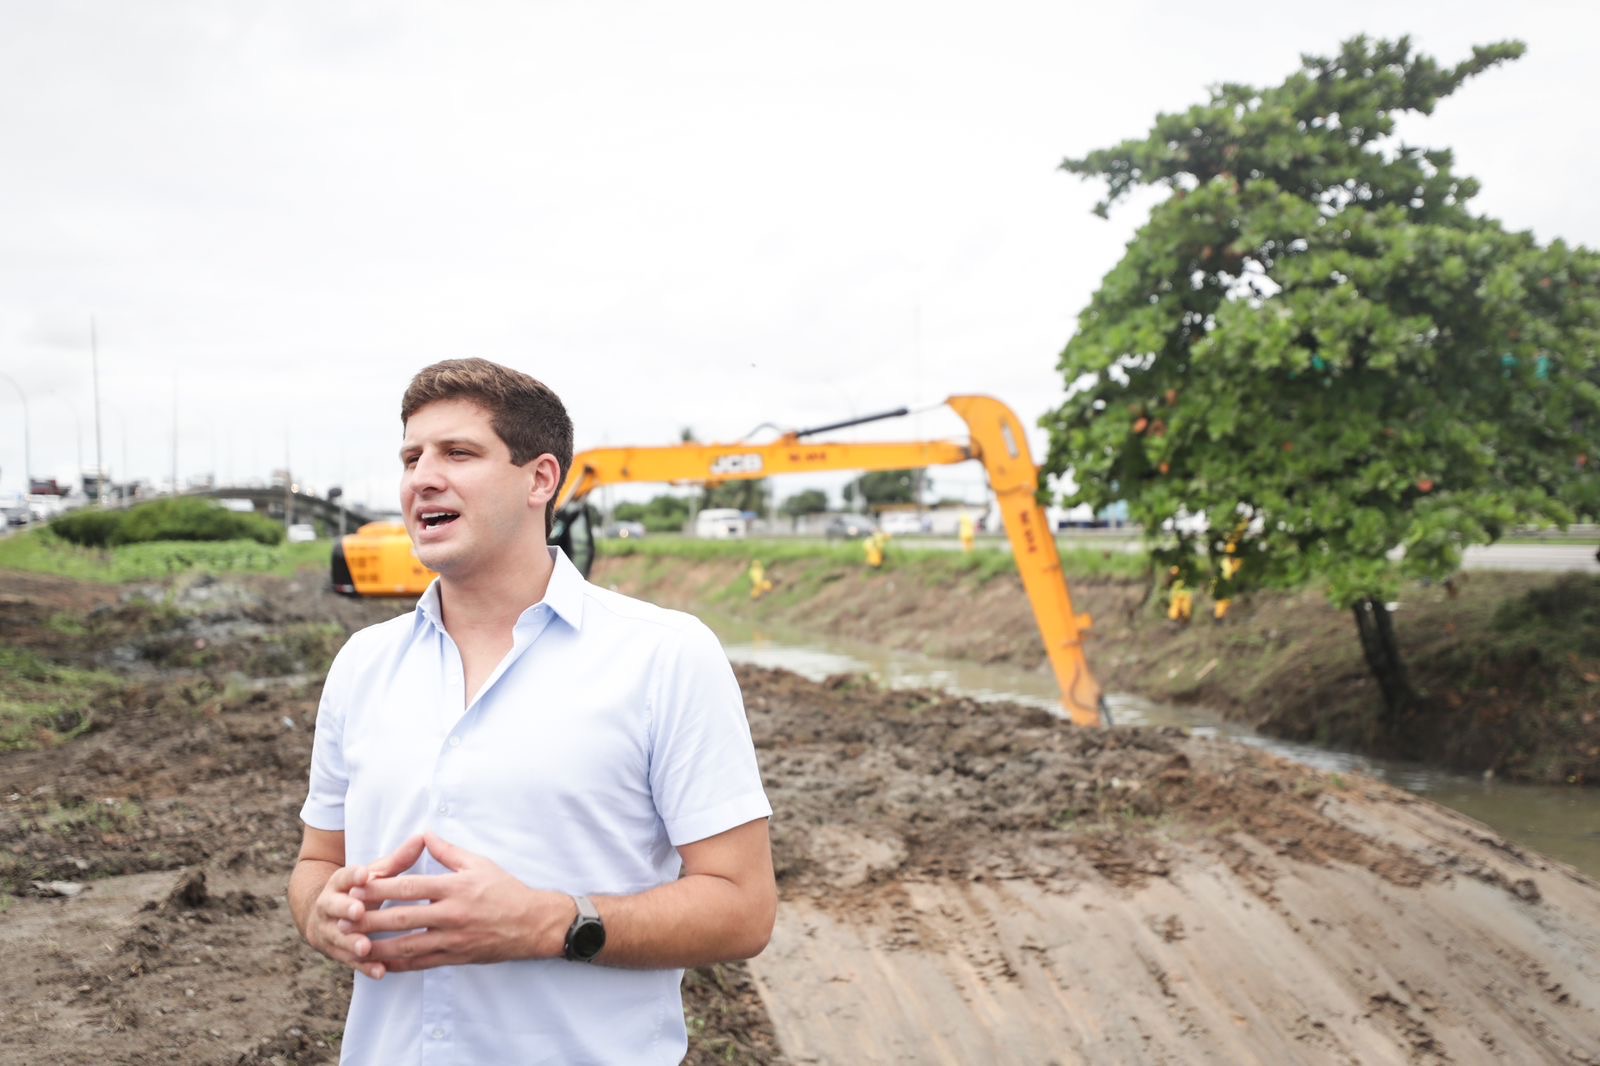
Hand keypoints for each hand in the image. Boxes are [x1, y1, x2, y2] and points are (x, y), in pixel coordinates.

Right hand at [305, 834, 426, 979]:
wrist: (323, 916)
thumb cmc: (360, 890)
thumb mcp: (374, 874)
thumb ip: (397, 860)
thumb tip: (423, 837)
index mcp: (340, 883)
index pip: (344, 876)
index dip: (353, 876)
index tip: (364, 875)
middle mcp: (329, 906)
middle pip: (335, 907)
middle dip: (346, 909)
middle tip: (358, 911)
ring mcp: (330, 930)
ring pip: (339, 937)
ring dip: (352, 942)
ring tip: (365, 946)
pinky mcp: (337, 952)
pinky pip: (350, 961)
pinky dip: (365, 967)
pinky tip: (380, 971)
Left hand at [351, 832, 574, 972]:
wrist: (533, 924)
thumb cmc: (506, 890)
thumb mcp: (480, 863)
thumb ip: (448, 851)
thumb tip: (425, 834)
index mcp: (455, 888)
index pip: (410, 887)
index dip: (380, 887)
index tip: (357, 885)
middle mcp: (451, 914)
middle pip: (401, 918)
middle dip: (370, 918)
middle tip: (343, 918)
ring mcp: (452, 939)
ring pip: (407, 945)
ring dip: (378, 946)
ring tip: (353, 945)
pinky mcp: (456, 957)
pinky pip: (422, 963)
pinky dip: (400, 965)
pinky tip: (381, 964)